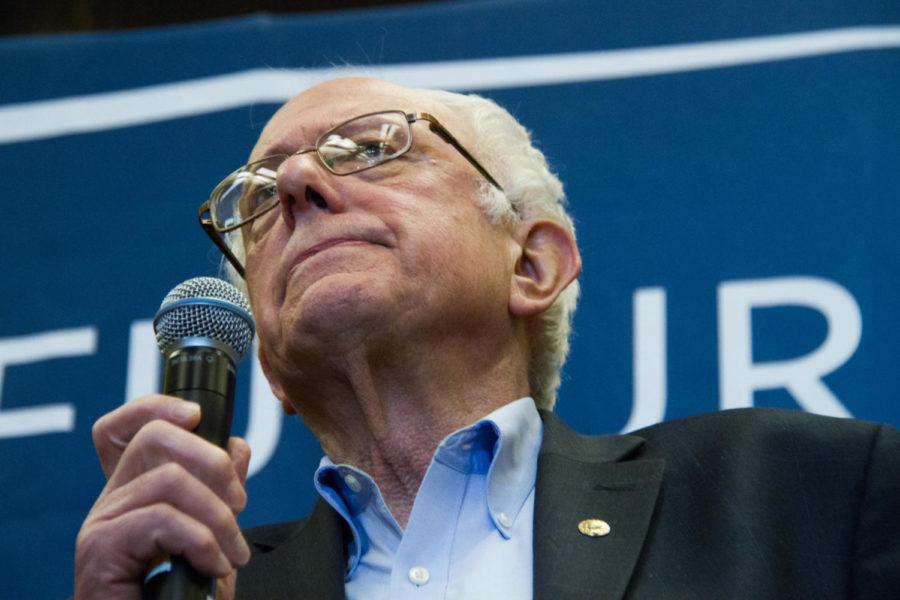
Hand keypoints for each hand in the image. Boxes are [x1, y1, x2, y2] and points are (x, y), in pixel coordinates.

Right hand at [74, 395, 250, 599]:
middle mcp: (110, 501)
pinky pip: (161, 518)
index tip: (197, 415)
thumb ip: (223, 492)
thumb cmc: (182, 597)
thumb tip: (236, 446)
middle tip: (239, 505)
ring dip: (217, 517)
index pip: (123, 428)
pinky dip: (201, 542)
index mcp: (134, 493)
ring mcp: (101, 523)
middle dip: (213, 463)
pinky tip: (214, 567)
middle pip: (155, 438)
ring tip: (231, 553)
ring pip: (169, 480)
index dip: (156, 407)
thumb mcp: (214, 536)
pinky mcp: (100, 549)